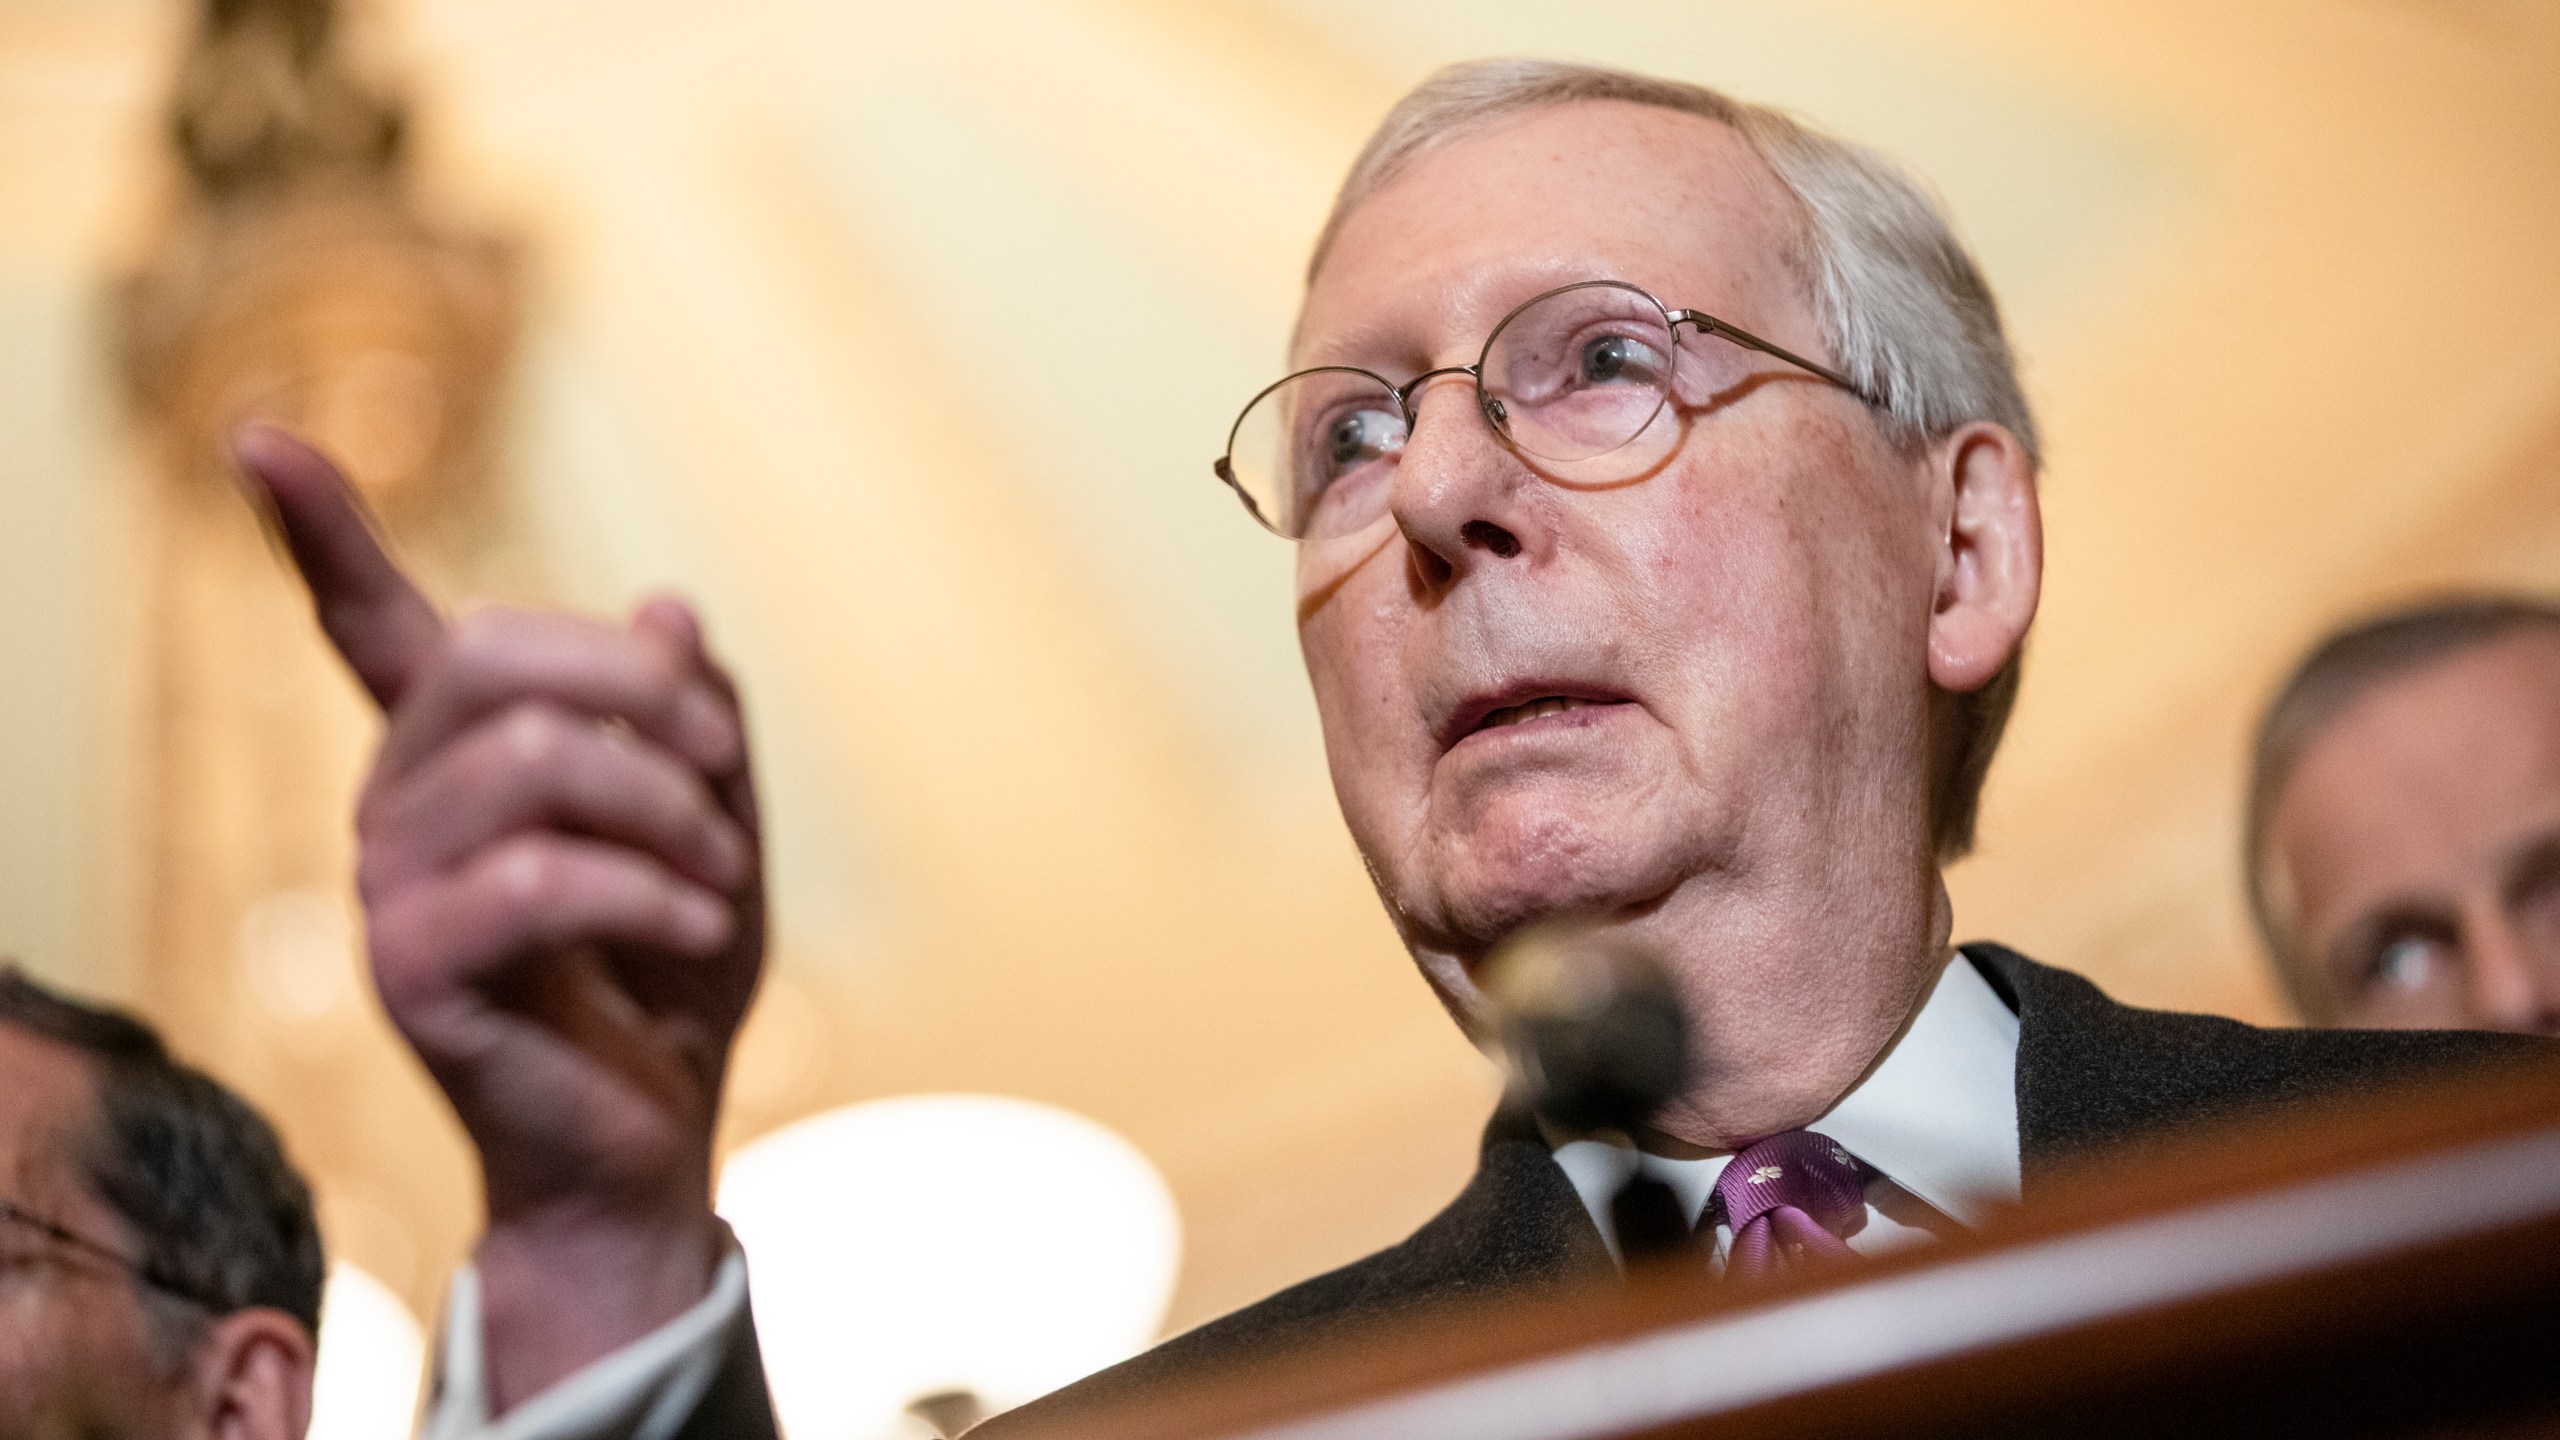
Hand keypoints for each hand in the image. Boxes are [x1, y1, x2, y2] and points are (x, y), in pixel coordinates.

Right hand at [232, 424, 764, 1406]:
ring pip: (533, 759)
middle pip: (499, 657)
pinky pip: (535, 878)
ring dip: (670, 809)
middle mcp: (399, 800)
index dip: (318, 528)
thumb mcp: (716, 826)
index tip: (257, 437)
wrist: (652, 1138)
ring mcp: (389, 885)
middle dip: (647, 696)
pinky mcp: (410, 969)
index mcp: (460, 751)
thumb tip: (668, 607)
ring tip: (721, 876)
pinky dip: (651, 891)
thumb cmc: (672, 976)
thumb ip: (693, 720)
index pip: (371, 623)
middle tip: (724, 775)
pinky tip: (702, 924)